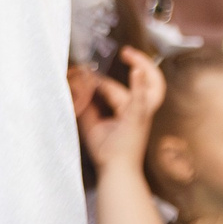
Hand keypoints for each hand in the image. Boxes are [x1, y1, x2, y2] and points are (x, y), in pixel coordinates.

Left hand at [74, 49, 162, 174]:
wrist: (115, 171)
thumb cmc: (107, 150)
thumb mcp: (90, 123)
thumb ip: (85, 104)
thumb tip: (75, 86)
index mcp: (128, 110)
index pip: (112, 88)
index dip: (97, 81)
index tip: (81, 73)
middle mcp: (139, 109)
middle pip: (141, 82)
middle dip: (138, 63)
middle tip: (125, 52)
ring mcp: (141, 114)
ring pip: (147, 86)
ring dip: (143, 68)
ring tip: (131, 55)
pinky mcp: (138, 120)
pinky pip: (142, 100)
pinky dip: (139, 85)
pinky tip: (136, 72)